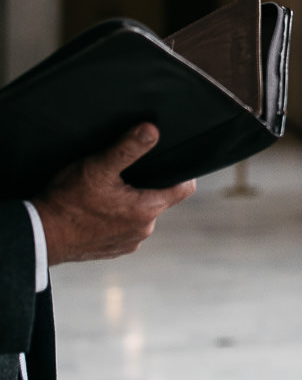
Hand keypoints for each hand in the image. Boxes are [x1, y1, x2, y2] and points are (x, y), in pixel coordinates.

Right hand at [35, 125, 195, 265]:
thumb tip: (152, 130)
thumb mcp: (98, 167)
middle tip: (126, 172)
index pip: (184, 188)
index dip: (181, 171)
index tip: (170, 159)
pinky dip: (116, 217)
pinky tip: (98, 208)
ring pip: (140, 213)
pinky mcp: (113, 249)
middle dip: (147, 184)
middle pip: (160, 199)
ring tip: (108, 191)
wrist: (40, 235)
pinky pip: (124, 227)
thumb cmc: (67, 202)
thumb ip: (128, 148)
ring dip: (130, 202)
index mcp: (147, 210)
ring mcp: (128, 242)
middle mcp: (143, 230)